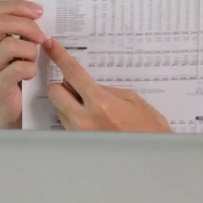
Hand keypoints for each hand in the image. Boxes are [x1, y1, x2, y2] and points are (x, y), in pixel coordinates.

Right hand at [0, 0, 47, 128]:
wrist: (10, 107)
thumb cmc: (16, 71)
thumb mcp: (16, 45)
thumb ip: (21, 28)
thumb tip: (38, 11)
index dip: (18, 6)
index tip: (39, 12)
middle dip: (27, 26)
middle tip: (42, 37)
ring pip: (9, 45)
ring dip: (30, 50)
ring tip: (33, 59)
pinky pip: (18, 68)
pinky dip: (30, 68)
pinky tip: (30, 74)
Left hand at [43, 38, 171, 132]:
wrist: (151, 156)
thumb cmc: (148, 128)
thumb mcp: (133, 100)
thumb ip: (107, 91)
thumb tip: (90, 86)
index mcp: (101, 103)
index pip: (73, 74)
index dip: (60, 57)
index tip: (51, 45)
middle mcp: (85, 119)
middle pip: (55, 92)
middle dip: (62, 86)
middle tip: (78, 87)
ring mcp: (79, 134)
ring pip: (59, 109)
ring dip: (68, 103)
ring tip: (92, 109)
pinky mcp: (79, 144)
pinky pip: (67, 124)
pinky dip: (74, 117)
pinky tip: (92, 120)